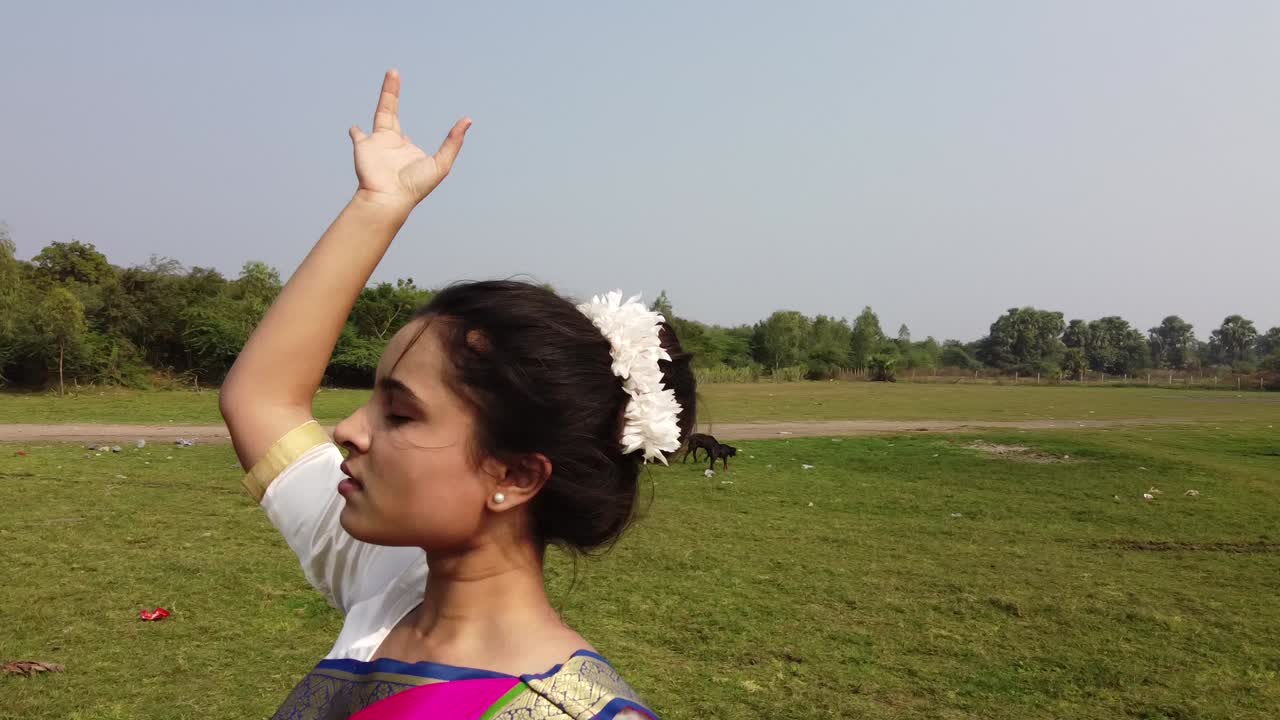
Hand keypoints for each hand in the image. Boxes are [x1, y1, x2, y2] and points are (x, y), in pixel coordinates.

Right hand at [349, 70, 470, 211]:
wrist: (388, 197)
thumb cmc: (415, 185)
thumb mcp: (441, 164)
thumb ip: (453, 142)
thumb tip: (468, 120)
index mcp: (406, 150)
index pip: (406, 137)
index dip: (407, 138)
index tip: (407, 138)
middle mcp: (391, 145)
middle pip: (391, 112)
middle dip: (391, 94)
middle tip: (393, 73)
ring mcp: (376, 144)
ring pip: (380, 112)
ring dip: (384, 94)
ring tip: (389, 76)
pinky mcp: (363, 145)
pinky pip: (357, 135)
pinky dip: (355, 131)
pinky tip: (354, 128)